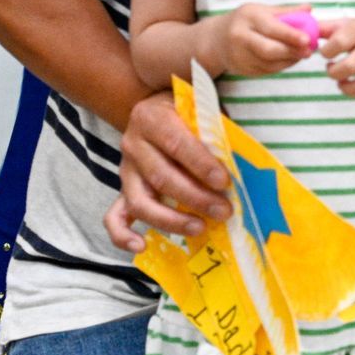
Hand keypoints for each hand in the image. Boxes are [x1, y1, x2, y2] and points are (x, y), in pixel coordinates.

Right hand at [113, 90, 229, 242]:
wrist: (155, 108)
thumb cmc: (187, 112)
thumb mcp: (200, 110)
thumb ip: (214, 130)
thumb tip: (238, 160)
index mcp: (151, 118)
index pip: (176, 143)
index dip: (200, 164)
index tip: (224, 181)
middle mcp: (133, 144)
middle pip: (161, 177)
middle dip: (195, 197)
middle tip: (224, 210)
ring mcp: (126, 170)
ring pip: (140, 202)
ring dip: (171, 220)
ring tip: (200, 227)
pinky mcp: (124, 190)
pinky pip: (115, 217)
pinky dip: (123, 235)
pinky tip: (141, 246)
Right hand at [207, 3, 314, 75]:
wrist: (216, 39)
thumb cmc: (246, 21)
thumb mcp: (262, 10)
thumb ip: (286, 11)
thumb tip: (309, 8)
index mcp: (248, 17)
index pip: (271, 28)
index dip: (290, 35)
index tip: (308, 39)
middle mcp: (240, 36)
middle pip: (268, 49)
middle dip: (291, 52)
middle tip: (309, 51)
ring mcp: (239, 55)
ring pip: (269, 63)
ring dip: (289, 60)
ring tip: (302, 54)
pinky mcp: (242, 69)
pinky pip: (267, 71)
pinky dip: (281, 66)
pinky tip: (289, 59)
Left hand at [318, 17, 354, 101]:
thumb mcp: (348, 24)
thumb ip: (325, 28)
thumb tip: (301, 31)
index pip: (339, 42)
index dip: (326, 51)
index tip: (326, 54)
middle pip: (349, 67)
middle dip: (334, 73)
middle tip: (331, 70)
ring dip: (346, 89)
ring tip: (342, 82)